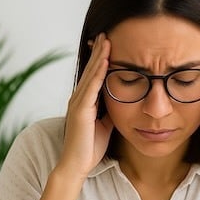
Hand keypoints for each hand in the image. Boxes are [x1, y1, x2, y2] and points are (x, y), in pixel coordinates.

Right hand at [58, 33, 112, 179]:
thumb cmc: (89, 147)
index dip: (100, 60)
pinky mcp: (80, 110)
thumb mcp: (105, 125)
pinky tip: (105, 61)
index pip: (93, 76)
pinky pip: (92, 87)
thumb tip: (123, 102)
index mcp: (84, 102)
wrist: (76, 165)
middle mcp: (79, 99)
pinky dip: (99, 73)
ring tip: (106, 40)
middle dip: (99, 52)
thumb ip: (110, 112)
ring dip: (99, 57)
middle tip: (106, 33)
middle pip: (91, 70)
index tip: (108, 45)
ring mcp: (78, 103)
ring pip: (91, 75)